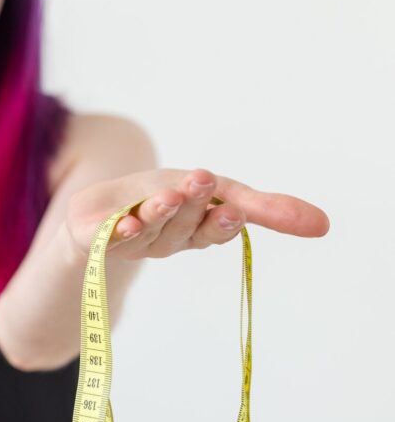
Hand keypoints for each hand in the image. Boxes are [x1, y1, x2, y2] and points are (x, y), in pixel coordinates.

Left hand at [65, 168, 329, 260]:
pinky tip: (125, 222)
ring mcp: (130, 240)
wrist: (99, 213)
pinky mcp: (95, 236)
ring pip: (149, 227)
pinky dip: (116, 230)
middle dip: (193, 205)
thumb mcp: (217, 195)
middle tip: (201, 181)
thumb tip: (326, 225)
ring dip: (159, 211)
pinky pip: (106, 238)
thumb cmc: (165, 199)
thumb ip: (268, 209)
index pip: (214, 231)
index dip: (222, 223)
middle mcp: (166, 239)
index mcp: (196, 230)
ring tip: (169, 194)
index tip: (233, 208)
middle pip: (182, 225)